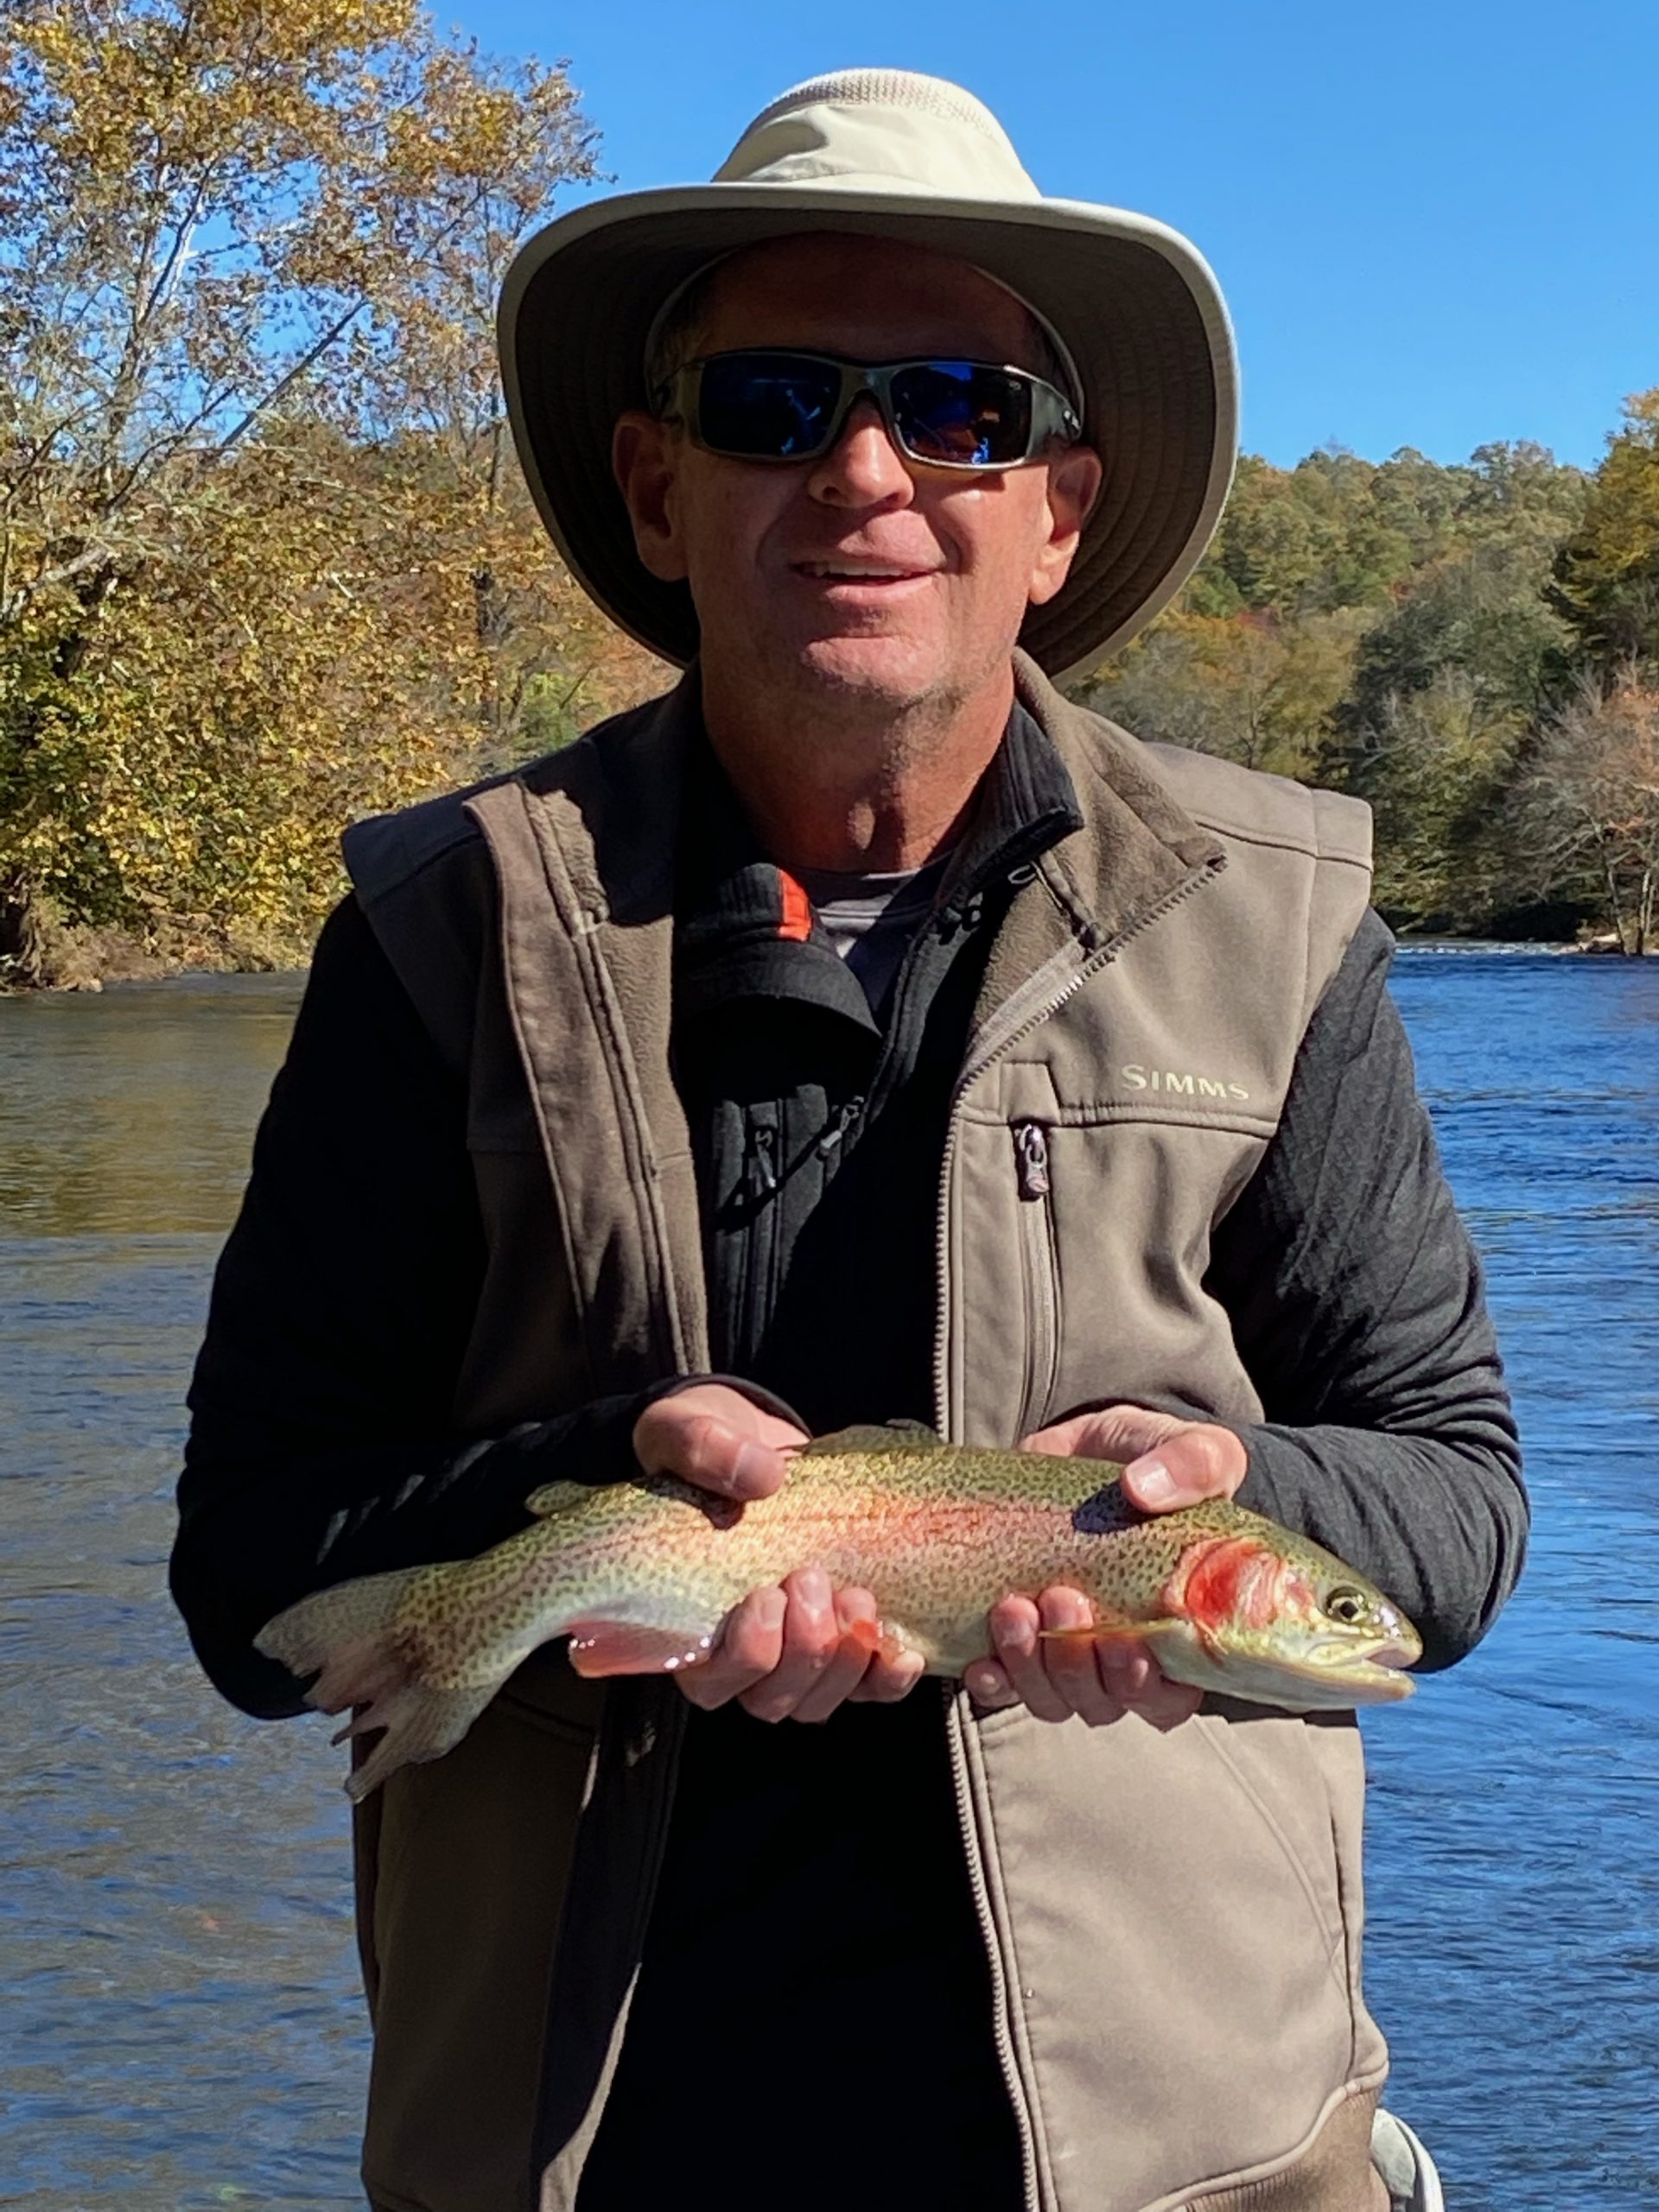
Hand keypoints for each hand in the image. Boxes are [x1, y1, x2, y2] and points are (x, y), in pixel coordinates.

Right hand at [631, 1386, 925, 1721]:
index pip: (710, 1680)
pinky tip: (902, 1647)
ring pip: (819, 1701)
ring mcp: (795, 1652)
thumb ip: (705, 1450)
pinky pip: (869, 1688)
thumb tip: (760, 1474)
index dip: (744, 1656)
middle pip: (771, 1699)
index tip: (766, 1596)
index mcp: (687, 1620)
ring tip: (856, 1596)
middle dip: (804, 1650)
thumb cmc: (707, 1451)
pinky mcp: (842, 1639)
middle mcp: (739, 1653)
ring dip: (845, 1660)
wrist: (756, 1446)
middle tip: (813, 1579)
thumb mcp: (686, 1431)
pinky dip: (888, 1677)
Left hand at [963, 1404, 1246, 1730]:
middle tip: (1059, 1596)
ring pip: (1050, 1698)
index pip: (1168, 1698)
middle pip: (1101, 1702)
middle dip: (1076, 1664)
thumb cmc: (1161, 1461)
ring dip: (1029, 1667)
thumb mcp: (1196, 1451)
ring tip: (1013, 1607)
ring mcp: (1066, 1648)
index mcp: (1178, 1631)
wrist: (1096, 1448)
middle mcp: (1122, 1655)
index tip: (1125, 1642)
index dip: (1145, 1688)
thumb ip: (1194, 1466)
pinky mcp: (1020, 1634)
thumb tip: (1142, 1489)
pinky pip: (1002, 1686)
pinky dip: (992, 1682)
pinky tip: (981, 1662)